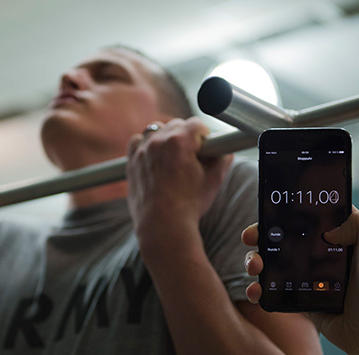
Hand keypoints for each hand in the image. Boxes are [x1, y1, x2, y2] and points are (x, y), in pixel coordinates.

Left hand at [126, 118, 233, 254]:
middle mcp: (159, 141)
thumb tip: (226, 153)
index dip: (205, 136)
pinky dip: (145, 145)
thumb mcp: (213, 181)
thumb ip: (222, 161)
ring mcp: (143, 150)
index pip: (197, 124)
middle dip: (186, 137)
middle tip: (192, 156)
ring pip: (156, 131)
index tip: (206, 148)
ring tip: (172, 157)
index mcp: (180, 142)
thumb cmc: (189, 204)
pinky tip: (154, 158)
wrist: (162, 225)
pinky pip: (137, 141)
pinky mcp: (132, 161)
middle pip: (176, 125)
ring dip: (165, 139)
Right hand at [242, 207, 358, 354]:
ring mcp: (305, 281)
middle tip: (251, 239)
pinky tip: (255, 292)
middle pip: (278, 242)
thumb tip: (325, 227)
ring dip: (253, 263)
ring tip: (254, 268)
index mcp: (332, 240)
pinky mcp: (299, 304)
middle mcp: (316, 258)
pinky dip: (257, 292)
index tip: (265, 216)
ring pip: (269, 266)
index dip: (279, 217)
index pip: (300, 221)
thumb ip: (355, 224)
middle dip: (259, 238)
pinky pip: (271, 295)